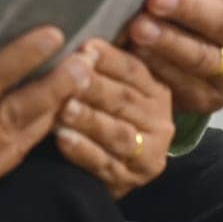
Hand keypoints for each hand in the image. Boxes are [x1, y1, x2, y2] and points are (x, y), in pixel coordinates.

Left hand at [52, 39, 171, 196]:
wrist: (113, 166)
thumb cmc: (106, 113)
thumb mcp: (114, 87)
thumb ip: (104, 65)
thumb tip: (85, 41)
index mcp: (157, 91)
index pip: (134, 70)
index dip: (109, 58)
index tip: (84, 47)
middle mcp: (159, 122)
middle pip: (125, 100)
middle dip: (95, 87)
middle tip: (71, 75)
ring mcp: (147, 154)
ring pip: (117, 133)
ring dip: (89, 119)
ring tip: (65, 107)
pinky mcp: (129, 180)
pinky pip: (104, 164)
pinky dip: (83, 151)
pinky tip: (63, 139)